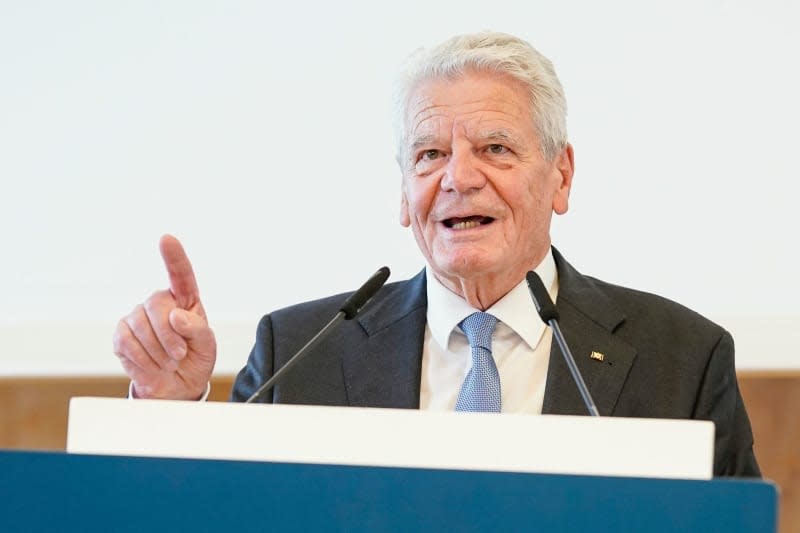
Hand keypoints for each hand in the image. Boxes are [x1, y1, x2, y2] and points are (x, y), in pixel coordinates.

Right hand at [112, 235, 216, 399]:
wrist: (176, 386)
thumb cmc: (195, 359)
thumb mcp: (206, 346)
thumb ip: (198, 330)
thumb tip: (176, 316)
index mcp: (185, 299)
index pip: (180, 274)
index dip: (173, 256)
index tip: (167, 239)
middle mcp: (159, 302)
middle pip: (157, 305)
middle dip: (169, 335)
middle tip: (180, 355)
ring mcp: (137, 316)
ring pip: (140, 326)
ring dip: (158, 352)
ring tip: (169, 363)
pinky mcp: (121, 334)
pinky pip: (126, 342)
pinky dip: (142, 359)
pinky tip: (152, 365)